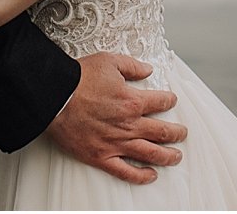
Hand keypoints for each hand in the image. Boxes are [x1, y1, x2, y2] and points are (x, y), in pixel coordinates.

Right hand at [46, 52, 185, 184]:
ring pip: (150, 154)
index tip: (171, 101)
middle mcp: (129, 125)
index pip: (161, 102)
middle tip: (182, 133)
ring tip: (176, 156)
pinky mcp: (101, 156)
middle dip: (176, 133)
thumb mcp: (109, 61)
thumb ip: (132, 66)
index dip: (169, 101)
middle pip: (162, 132)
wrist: (54, 96)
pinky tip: (150, 175)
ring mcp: (116, 143)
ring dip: (167, 156)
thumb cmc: (78, 79)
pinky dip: (140, 176)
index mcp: (132, 101)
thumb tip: (148, 69)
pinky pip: (125, 171)